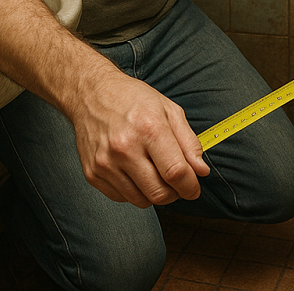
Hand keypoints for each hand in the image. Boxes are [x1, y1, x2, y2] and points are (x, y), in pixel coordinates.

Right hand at [70, 71, 209, 206]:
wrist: (92, 94)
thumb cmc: (133, 99)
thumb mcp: (169, 110)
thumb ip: (189, 142)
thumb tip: (201, 171)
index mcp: (149, 128)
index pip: (176, 172)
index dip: (190, 186)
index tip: (194, 188)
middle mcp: (125, 147)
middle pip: (159, 192)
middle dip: (175, 193)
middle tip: (177, 182)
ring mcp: (106, 162)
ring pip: (141, 200)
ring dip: (154, 193)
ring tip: (155, 172)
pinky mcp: (92, 173)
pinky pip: (122, 198)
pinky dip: (134, 191)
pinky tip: (135, 171)